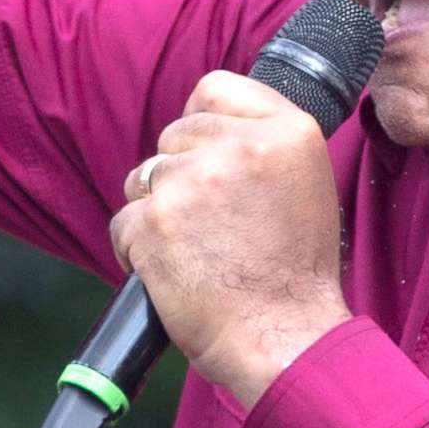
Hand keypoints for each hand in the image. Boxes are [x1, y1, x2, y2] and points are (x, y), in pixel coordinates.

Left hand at [111, 72, 350, 408]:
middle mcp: (240, 146)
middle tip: (211, 225)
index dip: (202, 123)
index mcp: (288, 131)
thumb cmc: (295, 274)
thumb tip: (206, 122)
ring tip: (194, 251)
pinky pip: (123, 222)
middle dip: (180, 174)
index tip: (209, 156)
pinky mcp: (154, 222)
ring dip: (156, 210)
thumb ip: (264, 143)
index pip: (213, 90)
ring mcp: (193, 182)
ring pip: (144, 176)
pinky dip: (136, 249)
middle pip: (174, 135)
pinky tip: (170, 272)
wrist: (285, 337)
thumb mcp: (306, 184)